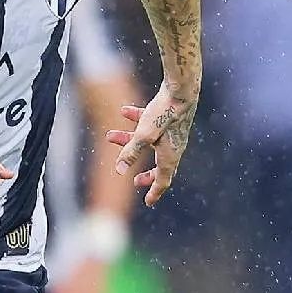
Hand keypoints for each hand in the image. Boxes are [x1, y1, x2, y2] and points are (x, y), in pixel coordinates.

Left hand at [107, 82, 195, 205]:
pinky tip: (123, 111)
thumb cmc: (164, 114)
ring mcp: (171, 132)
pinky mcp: (168, 118)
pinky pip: (150, 122)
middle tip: (135, 180)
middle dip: (146, 173)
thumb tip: (119, 170)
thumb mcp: (144, 135)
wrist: (181, 89)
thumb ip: (131, 153)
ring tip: (109, 135)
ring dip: (128, 140)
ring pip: (148, 142)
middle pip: (159, 166)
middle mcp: (173, 147)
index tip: (148, 202)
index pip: (163, 181)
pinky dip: (136, 119)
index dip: (154, 192)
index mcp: (169, 156)